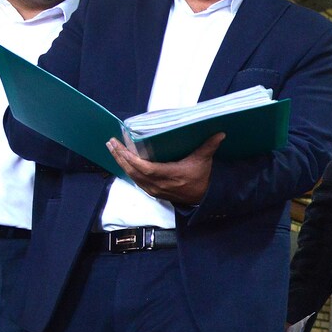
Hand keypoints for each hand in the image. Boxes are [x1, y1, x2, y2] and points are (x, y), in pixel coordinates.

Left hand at [107, 133, 224, 204]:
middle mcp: (160, 184)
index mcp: (171, 175)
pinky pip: (136, 181)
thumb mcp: (205, 161)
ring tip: (112, 149)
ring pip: (132, 177)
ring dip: (121, 163)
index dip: (132, 160)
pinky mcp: (153, 191)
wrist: (203, 198)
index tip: (122, 148)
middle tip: (111, 143)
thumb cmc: (202, 177)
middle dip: (121, 157)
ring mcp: (155, 189)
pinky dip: (127, 171)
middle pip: (134, 172)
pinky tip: (122, 162)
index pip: (146, 168)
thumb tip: (220, 133)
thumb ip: (209, 146)